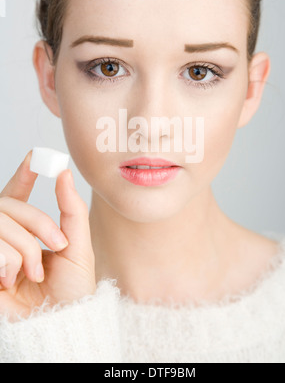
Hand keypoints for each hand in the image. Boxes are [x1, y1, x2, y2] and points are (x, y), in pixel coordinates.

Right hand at [0, 150, 95, 320]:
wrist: (58, 327)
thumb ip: (71, 209)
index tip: (35, 156)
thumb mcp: (78, 247)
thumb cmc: (70, 292)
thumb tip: (64, 172)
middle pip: (9, 205)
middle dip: (37, 223)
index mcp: (27, 231)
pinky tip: (10, 281)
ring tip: (31, 273)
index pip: (17, 196)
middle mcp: (6, 237)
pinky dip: (7, 261)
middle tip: (56, 246)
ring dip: (23, 248)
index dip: (23, 174)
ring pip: (0, 221)